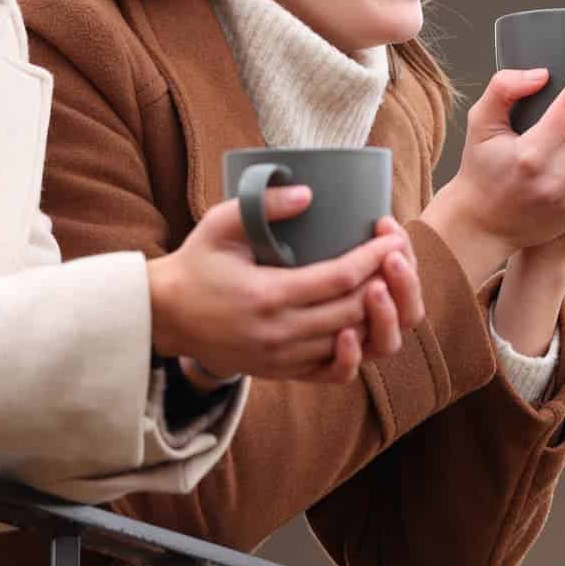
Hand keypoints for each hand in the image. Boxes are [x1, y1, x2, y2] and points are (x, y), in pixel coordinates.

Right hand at [148, 189, 418, 384]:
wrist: (166, 315)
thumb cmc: (197, 264)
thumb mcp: (221, 224)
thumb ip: (265, 206)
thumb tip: (309, 193)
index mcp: (267, 295)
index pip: (339, 278)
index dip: (373, 257)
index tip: (391, 235)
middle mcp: (279, 333)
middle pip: (353, 311)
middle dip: (385, 281)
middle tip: (398, 255)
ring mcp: (281, 359)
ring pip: (349, 342)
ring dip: (376, 314)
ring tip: (387, 283)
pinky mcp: (281, 372)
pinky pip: (332, 372)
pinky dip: (356, 351)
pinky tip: (363, 325)